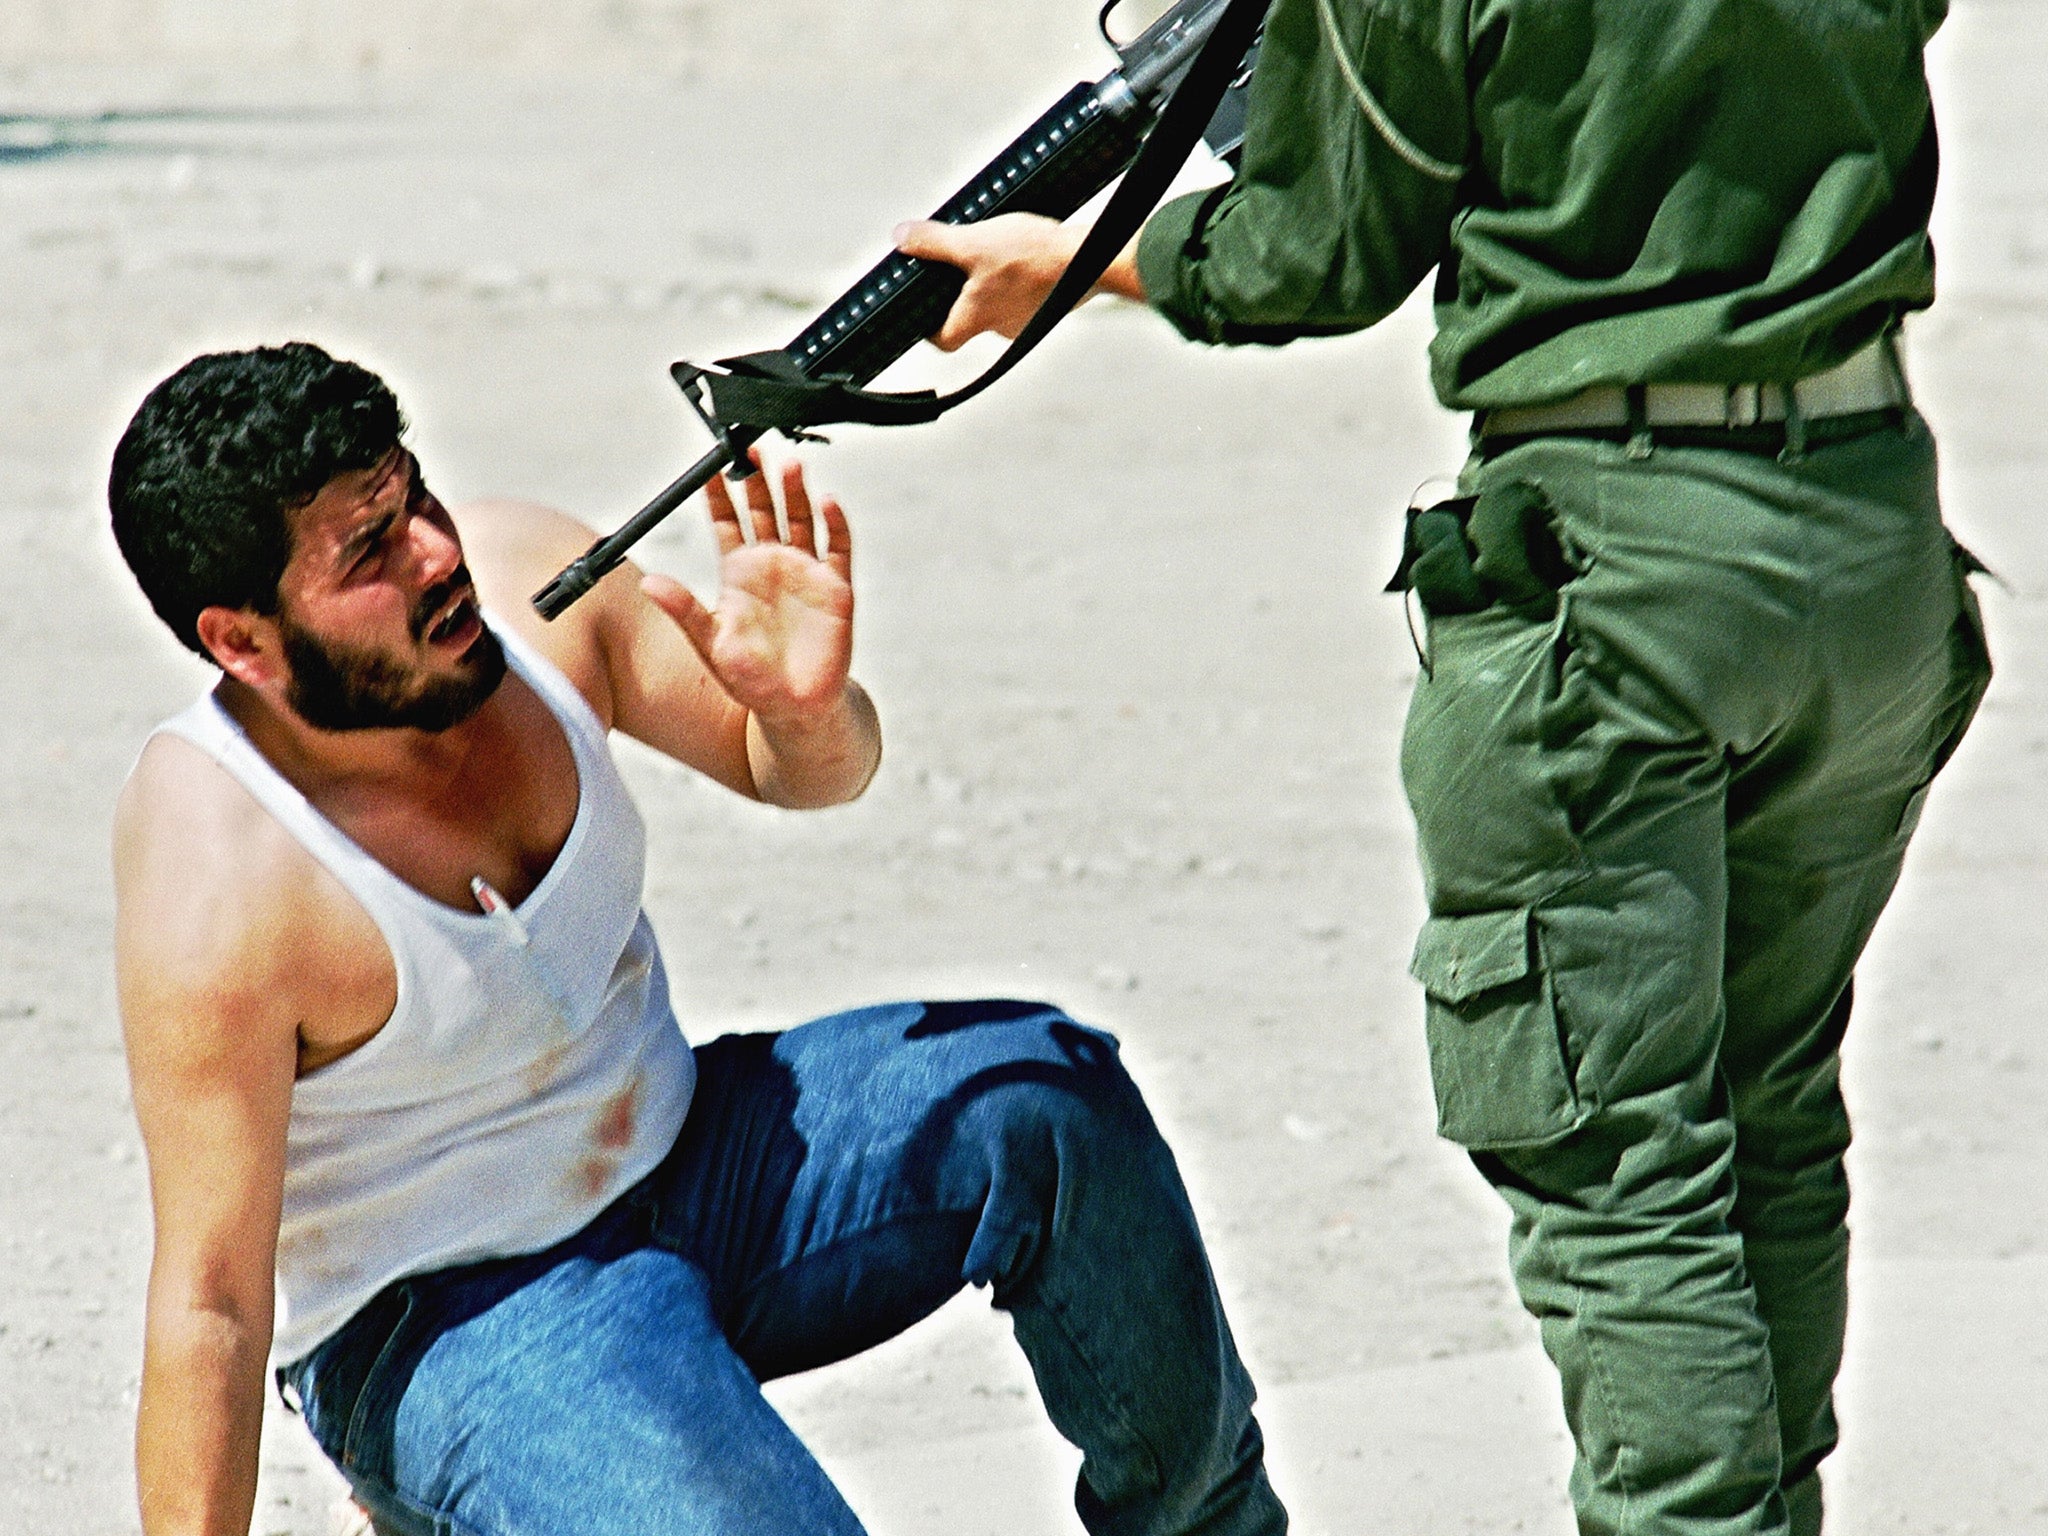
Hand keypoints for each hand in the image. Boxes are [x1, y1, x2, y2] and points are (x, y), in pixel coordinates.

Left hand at [641, 454, 853, 727]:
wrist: (794, 708)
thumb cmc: (749, 680)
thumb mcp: (710, 644)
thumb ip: (684, 610)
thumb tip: (648, 582)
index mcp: (738, 574)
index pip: (727, 522)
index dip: (718, 494)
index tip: (709, 465)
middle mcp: (772, 565)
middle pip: (764, 509)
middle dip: (757, 478)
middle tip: (749, 446)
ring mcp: (805, 572)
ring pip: (801, 520)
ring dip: (794, 492)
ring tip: (787, 465)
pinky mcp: (836, 588)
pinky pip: (837, 548)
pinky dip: (835, 524)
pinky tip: (826, 502)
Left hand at [895, 213, 1086, 350]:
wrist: (1093, 260)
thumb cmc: (1032, 257)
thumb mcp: (975, 243)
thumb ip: (936, 243)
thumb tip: (901, 238)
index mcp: (976, 319)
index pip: (943, 340)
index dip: (930, 329)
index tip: (924, 310)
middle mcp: (1002, 328)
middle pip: (970, 319)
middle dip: (963, 294)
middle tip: (959, 266)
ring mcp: (1029, 321)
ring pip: (1000, 305)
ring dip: (994, 284)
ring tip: (995, 253)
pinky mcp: (1050, 307)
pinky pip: (1026, 298)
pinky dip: (1020, 281)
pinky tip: (1025, 256)